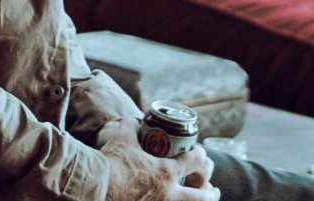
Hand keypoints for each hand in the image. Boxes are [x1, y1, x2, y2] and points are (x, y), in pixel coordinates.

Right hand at [98, 118, 218, 200]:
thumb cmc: (113, 162)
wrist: (100, 187)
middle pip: (200, 196)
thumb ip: (131, 127)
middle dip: (210, 192)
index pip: (193, 162)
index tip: (199, 152)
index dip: (200, 155)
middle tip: (214, 189)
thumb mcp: (122, 138)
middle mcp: (168, 193)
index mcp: (165, 172)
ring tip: (204, 200)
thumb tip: (133, 121)